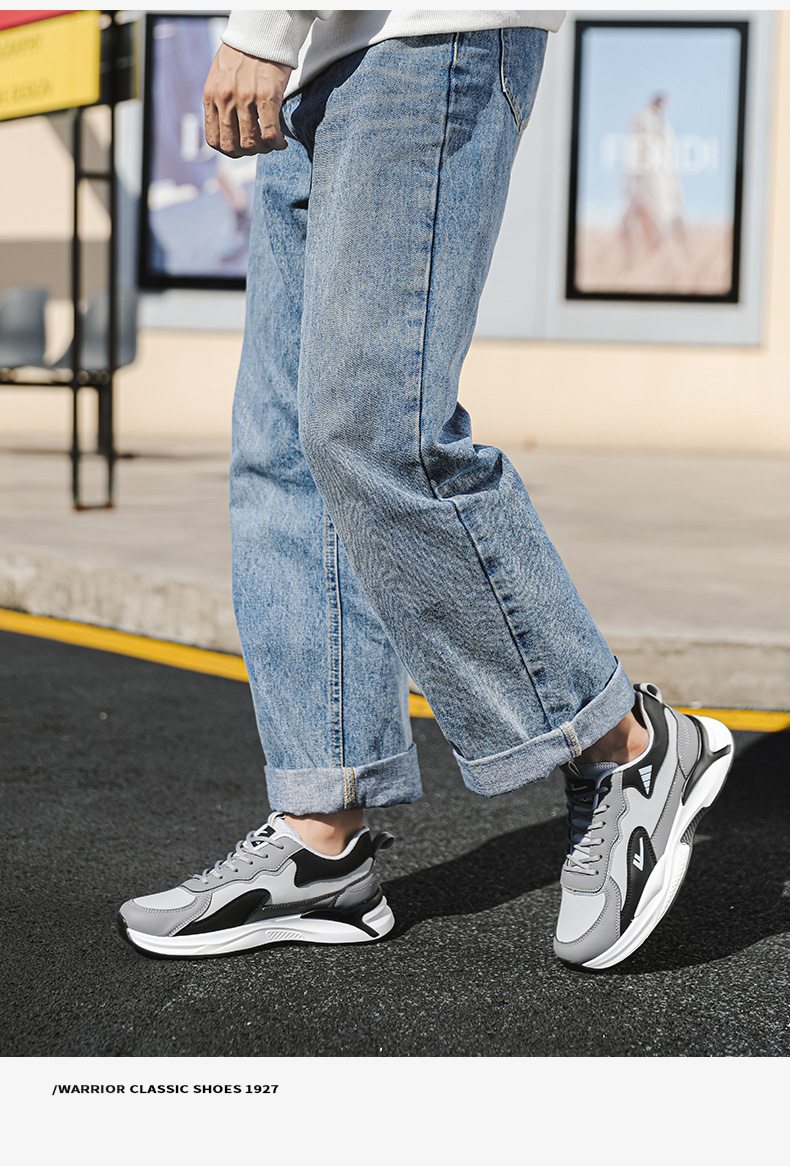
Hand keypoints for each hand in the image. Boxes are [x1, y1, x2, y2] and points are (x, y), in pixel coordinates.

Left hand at [203, 42, 291, 157]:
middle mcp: (225, 99)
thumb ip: (220, 99)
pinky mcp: (266, 96)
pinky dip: (276, 144)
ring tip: (272, 143)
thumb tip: (226, 124)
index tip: (241, 148)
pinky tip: (281, 141)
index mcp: (212, 96)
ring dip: (264, 149)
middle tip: (258, 147)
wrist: (261, 31)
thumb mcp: (220, 76)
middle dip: (247, 152)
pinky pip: (270, 133)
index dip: (229, 151)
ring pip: (252, 143)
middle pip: (233, 146)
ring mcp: (245, 98)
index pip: (214, 140)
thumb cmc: (243, 53)